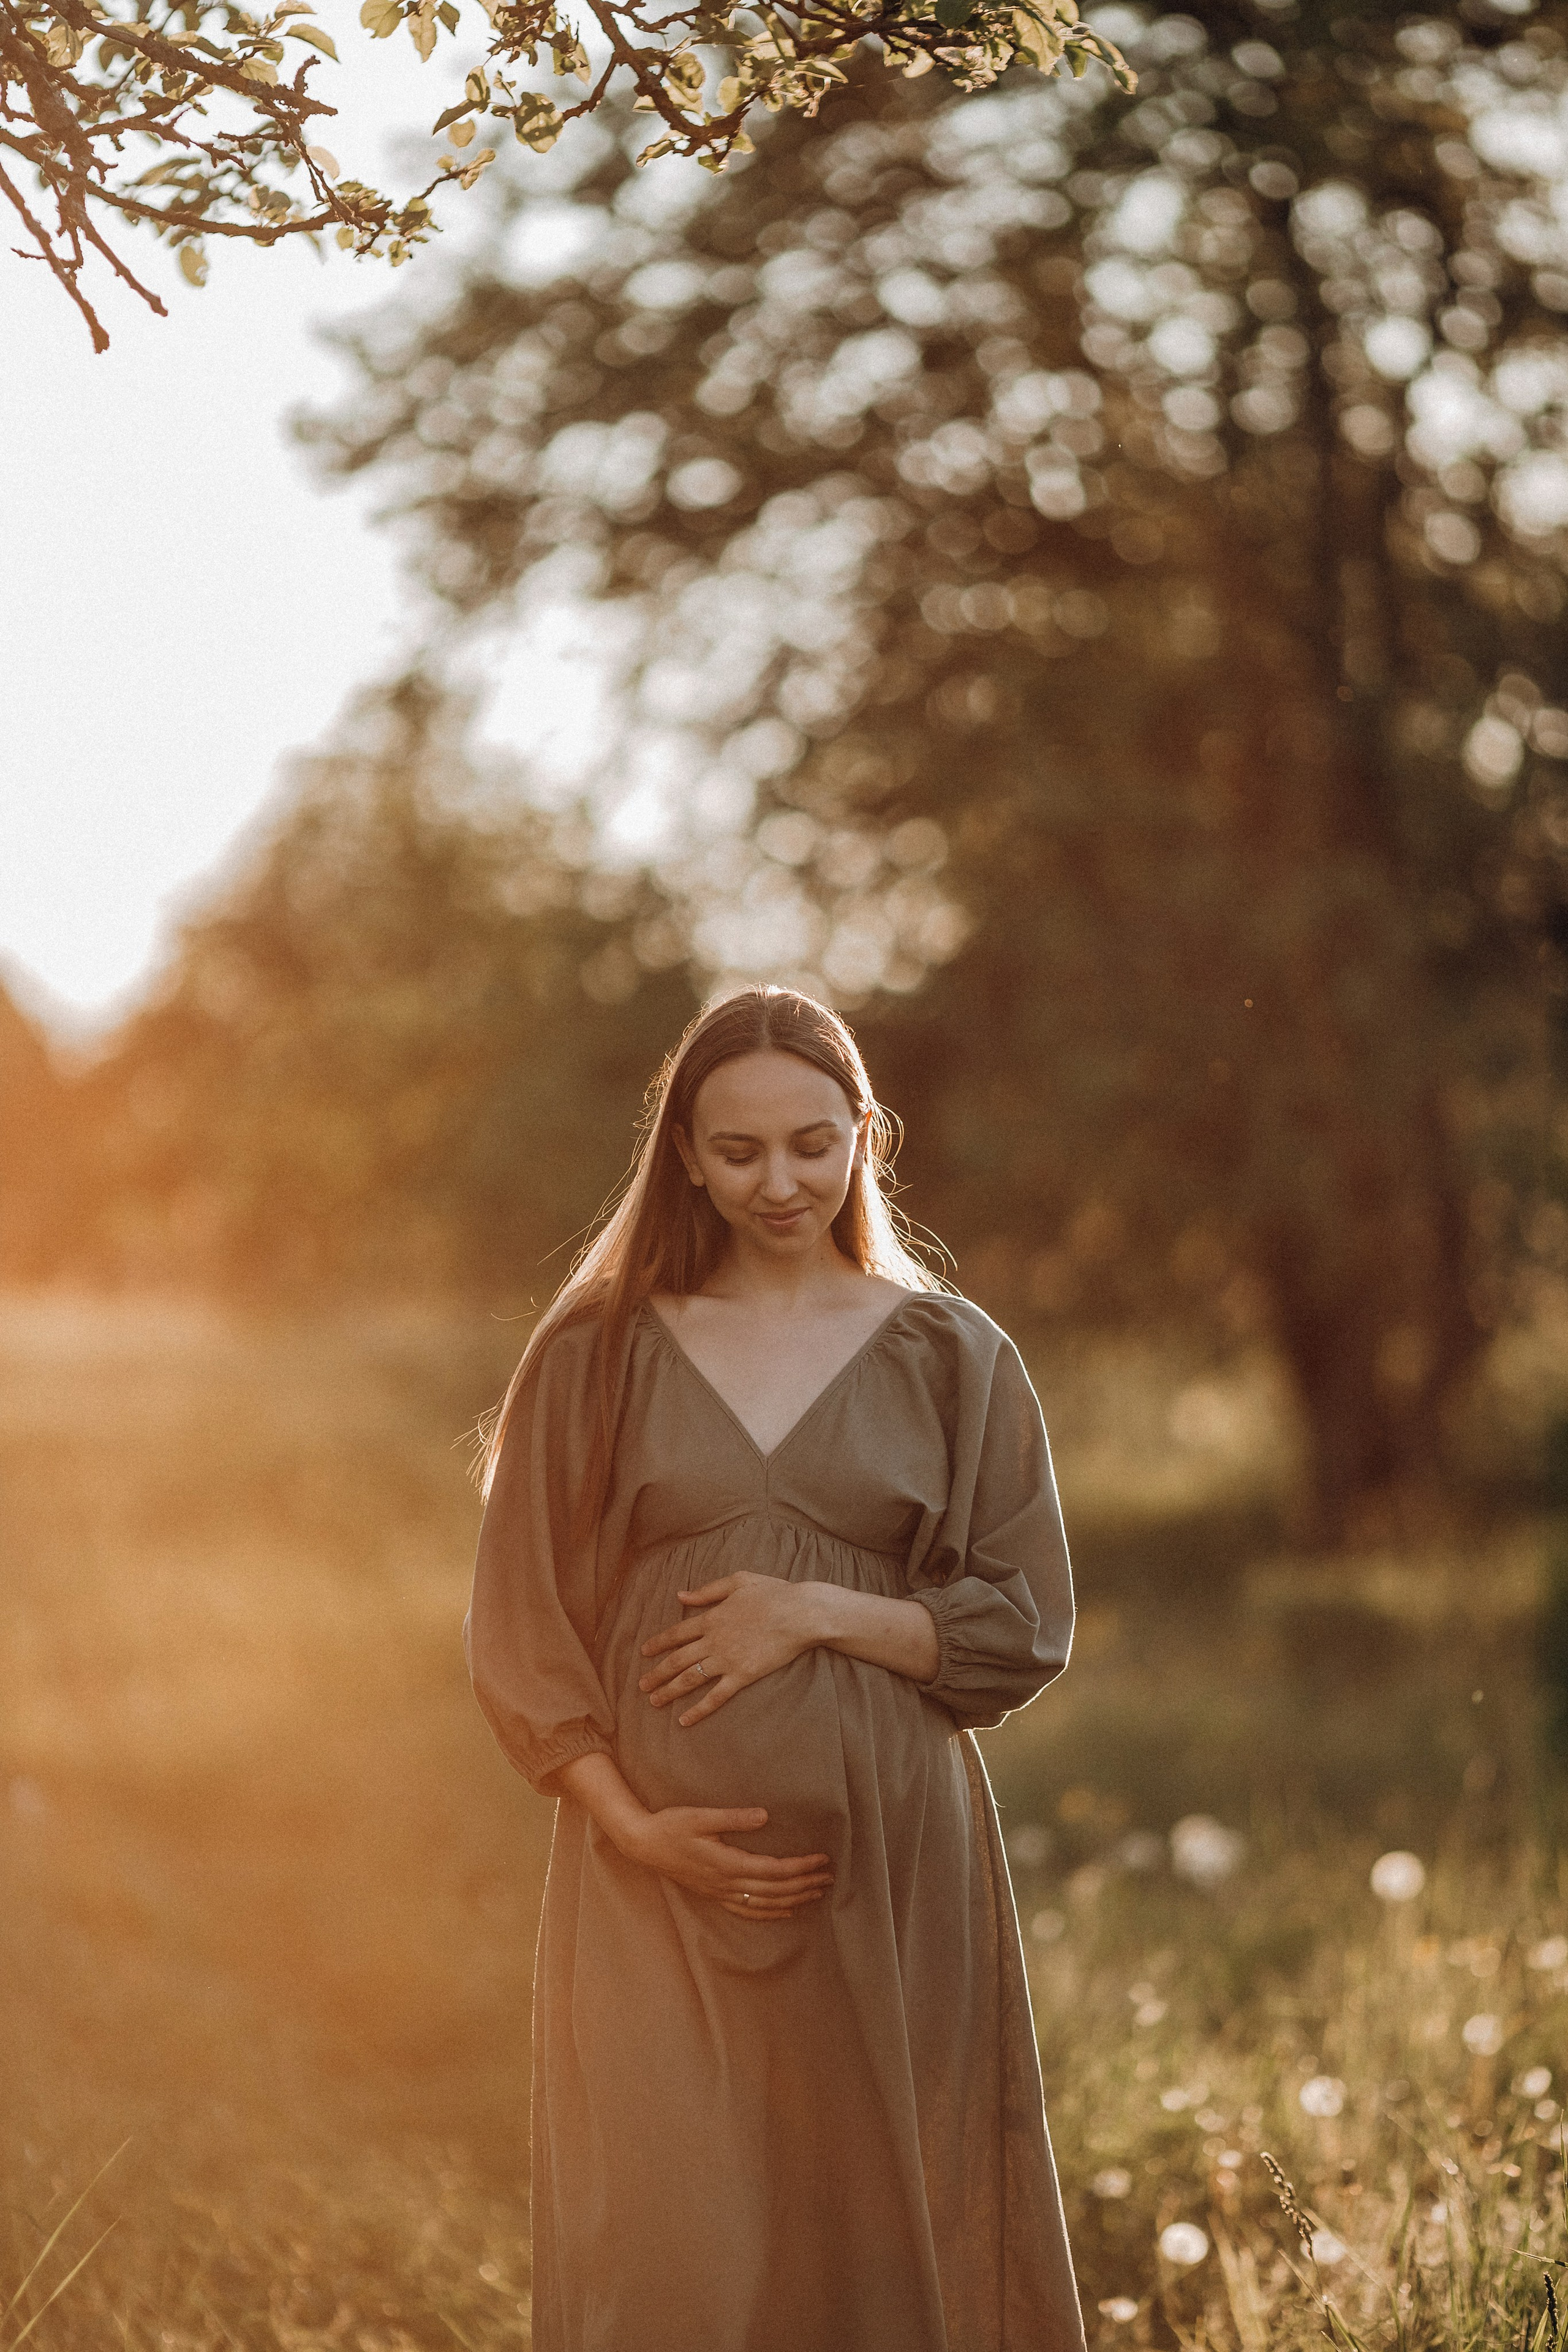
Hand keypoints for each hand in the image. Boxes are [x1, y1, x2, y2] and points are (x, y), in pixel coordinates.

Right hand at [622, 1804, 831, 1919]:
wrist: (644, 1844)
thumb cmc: (671, 1826)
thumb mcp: (701, 1816)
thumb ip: (733, 1818)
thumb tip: (765, 1816)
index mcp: (727, 1864)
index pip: (774, 1870)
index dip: (801, 1867)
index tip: (822, 1859)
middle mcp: (726, 1883)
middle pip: (775, 1890)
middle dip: (805, 1885)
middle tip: (829, 1877)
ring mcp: (720, 1892)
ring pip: (764, 1903)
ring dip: (793, 1899)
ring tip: (816, 1893)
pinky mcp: (714, 1894)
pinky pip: (747, 1909)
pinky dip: (770, 1912)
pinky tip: (784, 1911)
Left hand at [639, 1571, 815, 1725]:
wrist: (801, 1613)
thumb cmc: (774, 1593)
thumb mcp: (738, 1581)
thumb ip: (707, 1590)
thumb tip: (681, 1595)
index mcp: (712, 1617)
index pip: (677, 1633)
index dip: (658, 1643)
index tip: (644, 1652)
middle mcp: (713, 1640)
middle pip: (677, 1660)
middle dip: (657, 1673)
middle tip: (641, 1686)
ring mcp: (726, 1660)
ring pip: (690, 1679)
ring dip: (669, 1691)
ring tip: (654, 1701)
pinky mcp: (742, 1676)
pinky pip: (715, 1697)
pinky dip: (698, 1710)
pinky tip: (685, 1720)